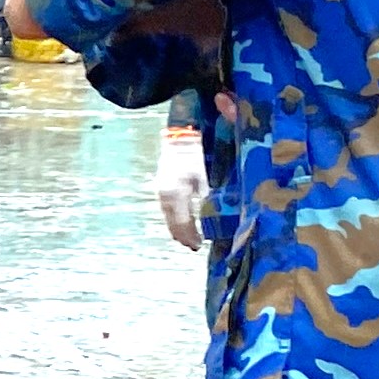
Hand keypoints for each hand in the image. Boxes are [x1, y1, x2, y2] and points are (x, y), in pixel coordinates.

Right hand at [153, 132, 211, 249]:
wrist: (181, 132)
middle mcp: (166, 193)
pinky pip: (166, 208)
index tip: (198, 244)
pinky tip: (180, 223)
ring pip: (167, 216)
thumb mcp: (206, 173)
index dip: (190, 235)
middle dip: (182, 236)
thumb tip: (217, 213)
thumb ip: (212, 193)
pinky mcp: (162, 185)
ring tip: (185, 239)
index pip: (183, 222)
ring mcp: (162, 189)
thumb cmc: (197, 150)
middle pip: (172, 222)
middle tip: (193, 246)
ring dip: (176, 228)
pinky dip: (173, 218)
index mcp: (177, 192)